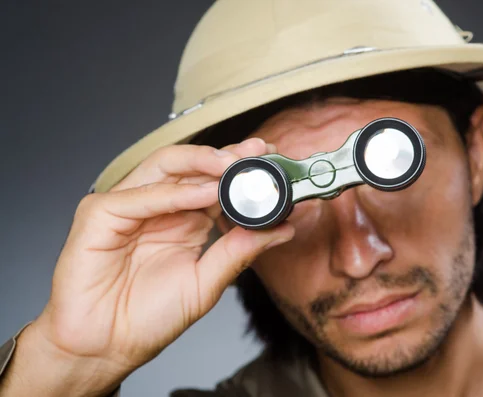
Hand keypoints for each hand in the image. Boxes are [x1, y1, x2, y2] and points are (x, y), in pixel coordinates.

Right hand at [33, 138, 293, 377]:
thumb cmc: (148, 317)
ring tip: (234, 165)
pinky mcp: (99, 214)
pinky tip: (206, 193)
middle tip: (257, 153)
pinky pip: (140, 196)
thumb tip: (282, 229)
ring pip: (164, 167)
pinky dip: (175, 194)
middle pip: (191, 166)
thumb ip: (239, 252)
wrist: (105, 347)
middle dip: (226, 156)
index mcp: (182, 218)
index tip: (272, 161)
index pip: (213, 180)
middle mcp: (157, 206)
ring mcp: (127, 206)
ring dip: (201, 162)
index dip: (241, 169)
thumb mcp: (205, 283)